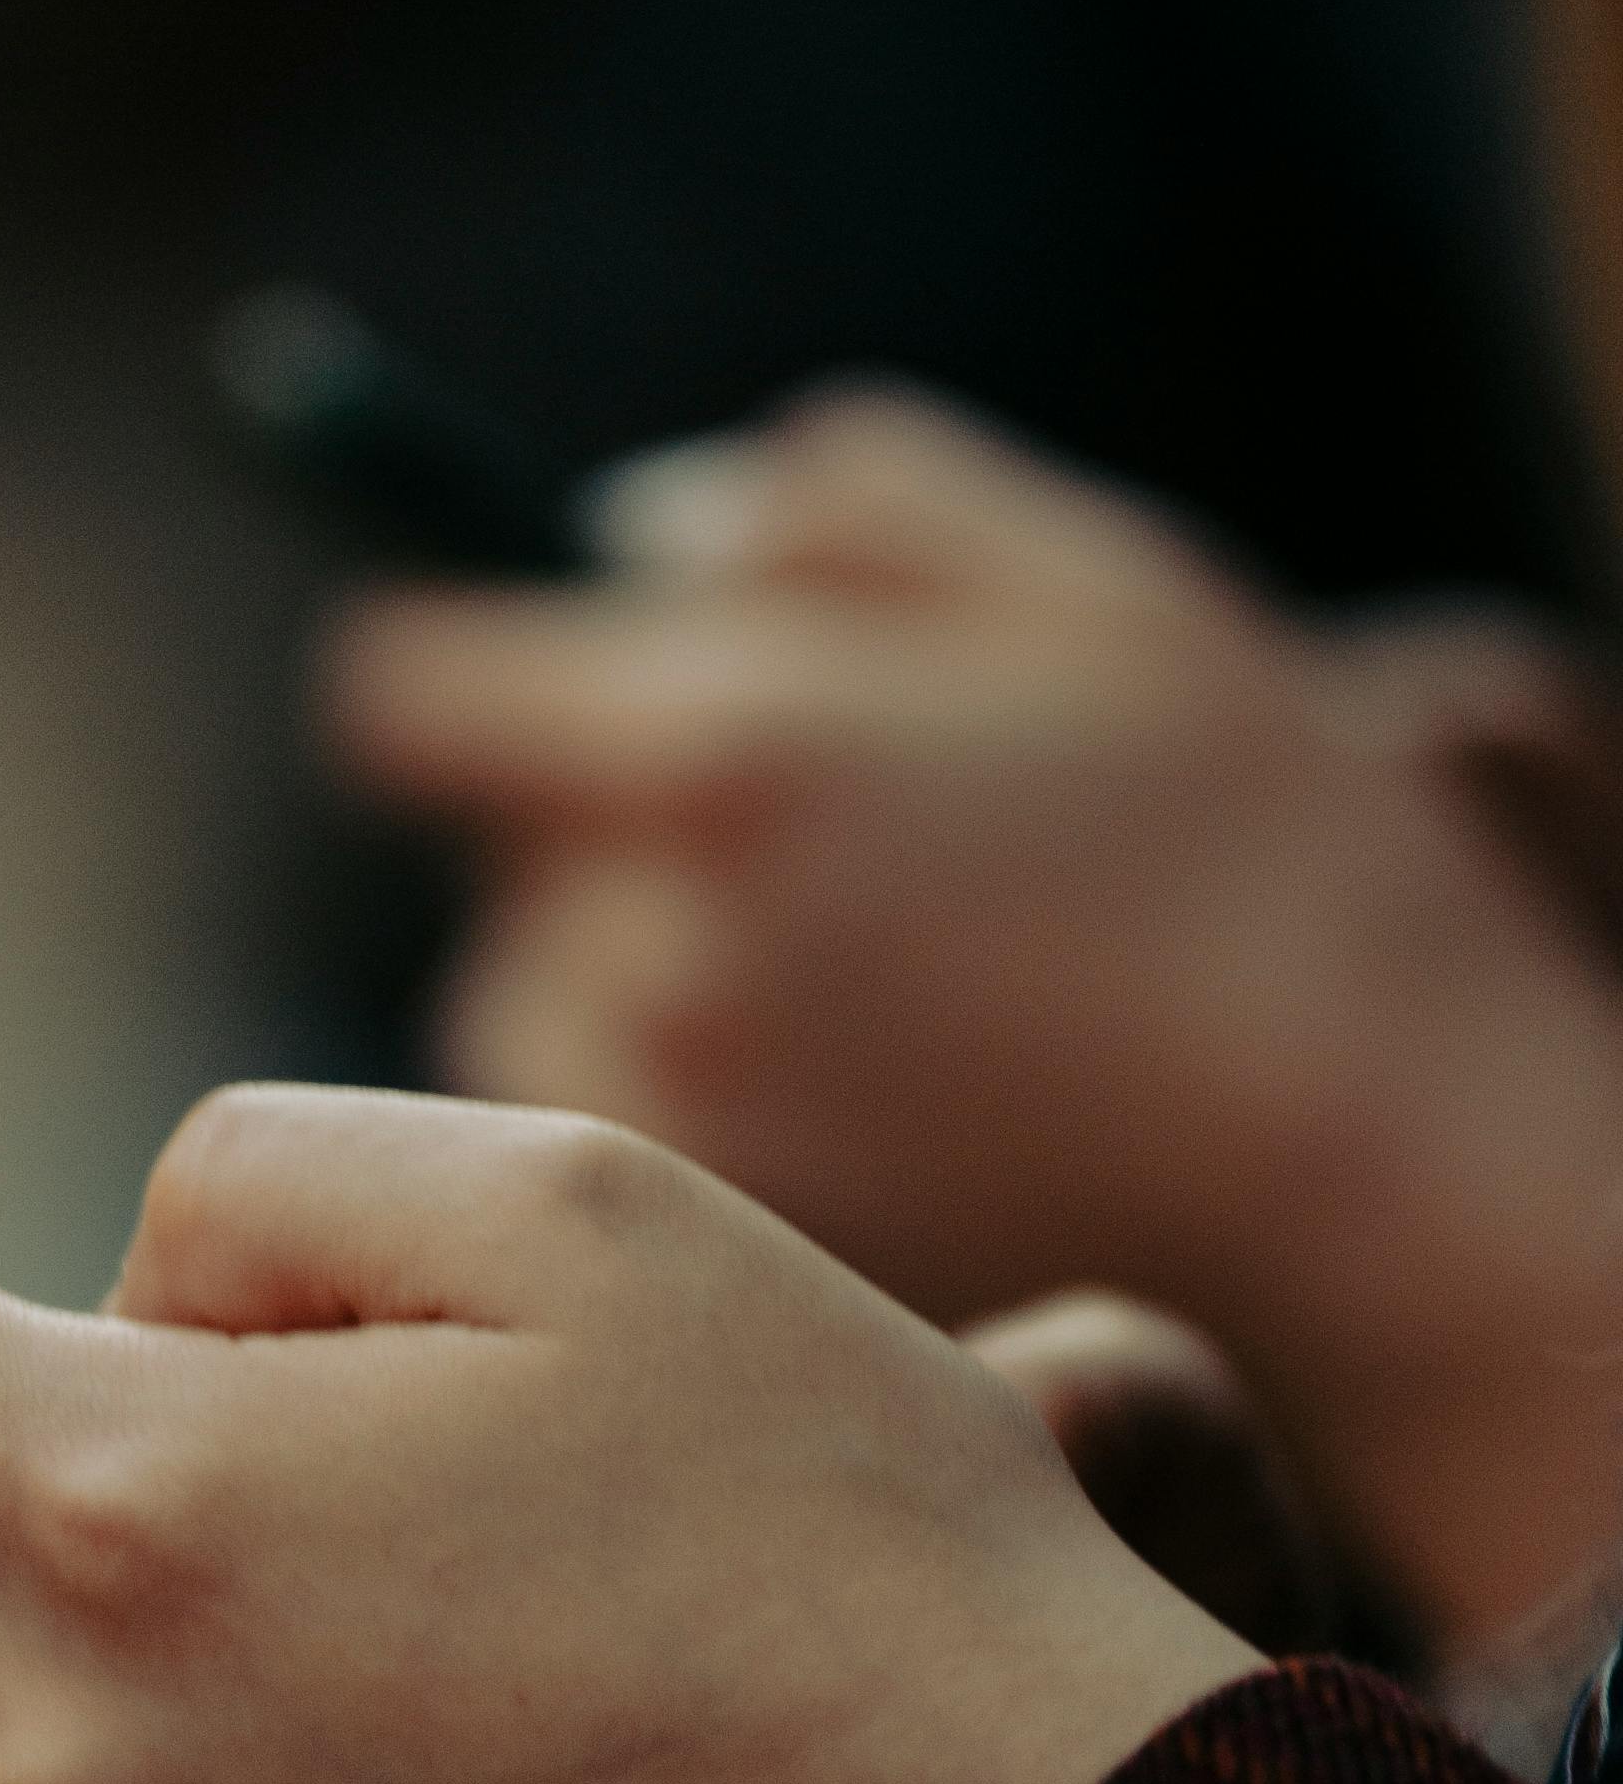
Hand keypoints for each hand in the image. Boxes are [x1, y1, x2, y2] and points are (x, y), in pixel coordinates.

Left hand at [322, 386, 1622, 1655]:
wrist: (1378, 1161)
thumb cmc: (1259, 846)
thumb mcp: (1080, 583)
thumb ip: (821, 511)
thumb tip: (629, 538)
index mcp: (713, 748)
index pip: (405, 698)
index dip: (469, 684)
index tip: (531, 703)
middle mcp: (651, 954)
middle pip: (489, 880)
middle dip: (597, 849)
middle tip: (802, 870)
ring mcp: (674, 1137)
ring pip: (540, 1036)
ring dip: (634, 1002)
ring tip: (858, 1005)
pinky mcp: (715, 1272)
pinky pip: (623, 1173)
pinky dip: (698, 1138)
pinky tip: (873, 1119)